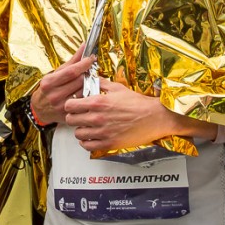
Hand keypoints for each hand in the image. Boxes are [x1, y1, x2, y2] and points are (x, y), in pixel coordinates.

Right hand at [30, 48, 94, 124]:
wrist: (40, 108)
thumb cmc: (49, 88)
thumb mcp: (56, 73)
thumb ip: (72, 61)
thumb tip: (84, 47)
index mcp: (49, 83)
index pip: (71, 72)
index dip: (83, 64)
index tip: (91, 58)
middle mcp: (54, 95)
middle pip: (79, 81)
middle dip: (87, 74)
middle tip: (90, 71)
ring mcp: (62, 106)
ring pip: (84, 91)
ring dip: (89, 84)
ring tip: (88, 81)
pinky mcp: (68, 115)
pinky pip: (84, 102)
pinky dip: (88, 96)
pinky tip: (87, 93)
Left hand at [63, 80, 216, 150]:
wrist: (154, 117)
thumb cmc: (137, 102)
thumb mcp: (118, 88)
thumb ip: (100, 83)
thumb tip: (89, 78)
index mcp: (98, 102)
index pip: (69, 105)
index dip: (70, 105)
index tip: (75, 106)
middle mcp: (97, 117)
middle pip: (71, 120)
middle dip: (74, 117)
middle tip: (80, 117)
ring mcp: (103, 132)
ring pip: (78, 134)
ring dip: (80, 130)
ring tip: (87, 127)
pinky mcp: (109, 144)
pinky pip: (87, 146)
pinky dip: (87, 142)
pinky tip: (92, 137)